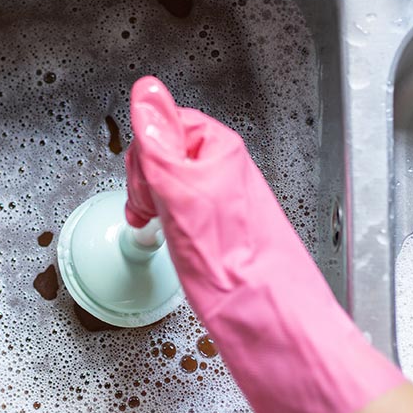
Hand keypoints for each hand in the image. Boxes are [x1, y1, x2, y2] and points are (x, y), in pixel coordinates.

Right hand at [125, 76, 403, 412]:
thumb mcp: (184, 195)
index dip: (145, 152)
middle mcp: (222, 171)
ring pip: (168, 184)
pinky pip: (179, 211)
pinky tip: (172, 241)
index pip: (166, 123)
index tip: (143, 182)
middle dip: (146, 180)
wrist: (269, 321)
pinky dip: (166, 223)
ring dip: (153, 203)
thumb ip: (161, 142)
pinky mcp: (217, 230)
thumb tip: (146, 91)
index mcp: (219, 151)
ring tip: (160, 229)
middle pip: (164, 154)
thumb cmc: (234, 264)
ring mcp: (220, 201)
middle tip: (150, 210)